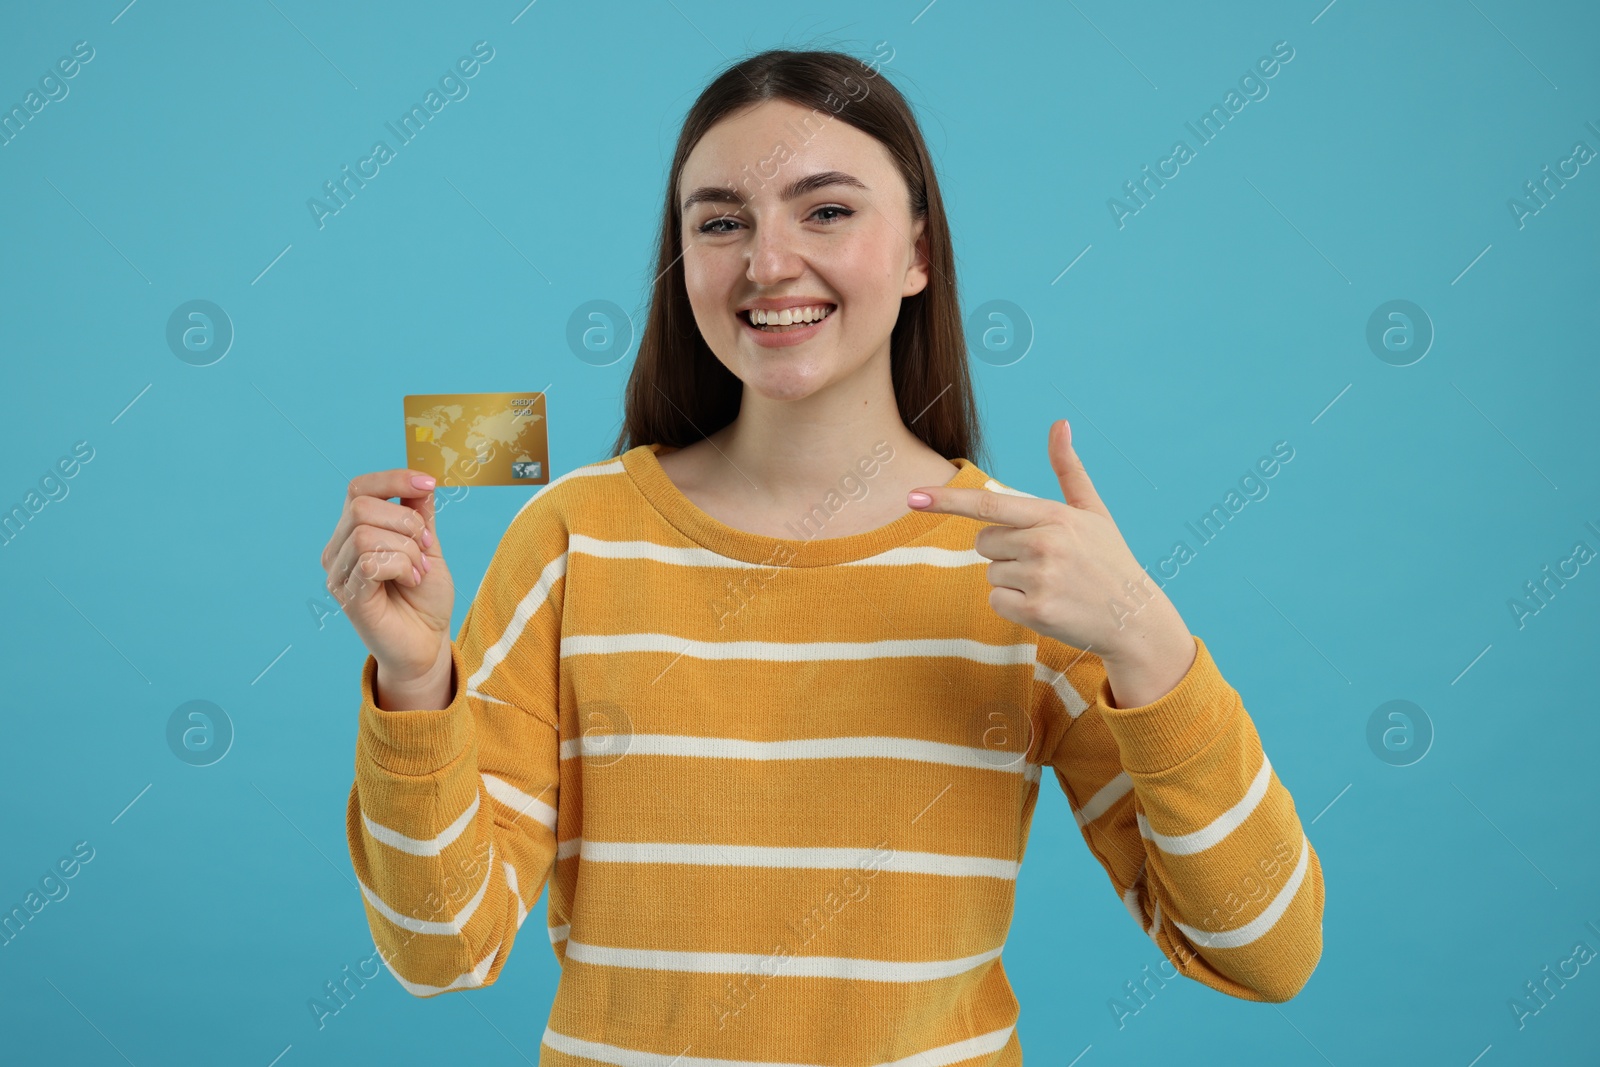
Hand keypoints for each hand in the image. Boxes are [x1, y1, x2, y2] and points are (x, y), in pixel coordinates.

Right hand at [320, 469, 455, 688]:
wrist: (428, 643)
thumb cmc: (424, 597)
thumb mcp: (428, 546)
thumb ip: (420, 514)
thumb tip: (421, 480)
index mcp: (353, 532)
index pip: (359, 488)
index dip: (394, 479)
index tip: (428, 484)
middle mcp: (338, 550)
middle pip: (361, 506)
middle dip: (406, 522)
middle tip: (426, 548)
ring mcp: (339, 574)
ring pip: (366, 533)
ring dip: (406, 549)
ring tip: (418, 571)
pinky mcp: (348, 597)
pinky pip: (370, 562)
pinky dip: (401, 566)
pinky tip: (411, 581)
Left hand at [906, 419, 1189, 668]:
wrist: (1135, 619)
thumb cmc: (1109, 561)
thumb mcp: (1093, 512)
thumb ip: (1068, 469)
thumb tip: (1059, 423)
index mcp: (1054, 516)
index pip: (988, 505)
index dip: (946, 500)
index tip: (912, 497)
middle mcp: (1045, 544)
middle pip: (983, 542)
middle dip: (1004, 552)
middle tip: (1046, 563)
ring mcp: (1040, 579)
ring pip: (990, 573)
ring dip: (1013, 581)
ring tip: (1052, 585)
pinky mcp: (1036, 611)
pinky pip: (996, 602)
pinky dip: (1014, 607)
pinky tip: (1047, 606)